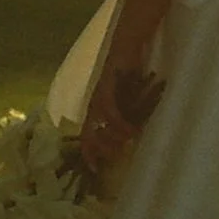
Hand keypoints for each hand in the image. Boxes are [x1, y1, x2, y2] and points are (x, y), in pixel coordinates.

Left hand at [81, 48, 164, 173]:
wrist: (127, 47)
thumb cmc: (129, 73)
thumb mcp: (128, 100)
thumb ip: (127, 115)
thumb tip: (132, 137)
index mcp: (95, 109)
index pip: (86, 137)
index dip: (89, 155)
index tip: (96, 170)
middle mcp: (92, 105)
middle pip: (87, 137)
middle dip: (100, 150)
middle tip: (117, 155)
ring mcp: (97, 97)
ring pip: (98, 127)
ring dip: (113, 138)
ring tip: (128, 141)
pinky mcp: (105, 89)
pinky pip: (110, 113)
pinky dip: (119, 124)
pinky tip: (131, 129)